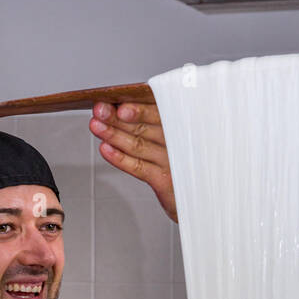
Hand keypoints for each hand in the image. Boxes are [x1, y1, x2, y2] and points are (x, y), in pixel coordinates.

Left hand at [89, 101, 176, 222]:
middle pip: (145, 126)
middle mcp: (179, 141)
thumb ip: (156, 123)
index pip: (157, 111)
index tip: (117, 100)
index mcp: (182, 125)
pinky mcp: (165, 181)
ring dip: (114, 134)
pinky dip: (120, 158)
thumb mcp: (178, 138)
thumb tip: (122, 109)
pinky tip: (106, 149)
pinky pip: (139, 167)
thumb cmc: (184, 163)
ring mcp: (172, 161)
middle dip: (118, 118)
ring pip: (138, 145)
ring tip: (96, 126)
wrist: (203, 198)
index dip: (136, 106)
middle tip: (100, 110)